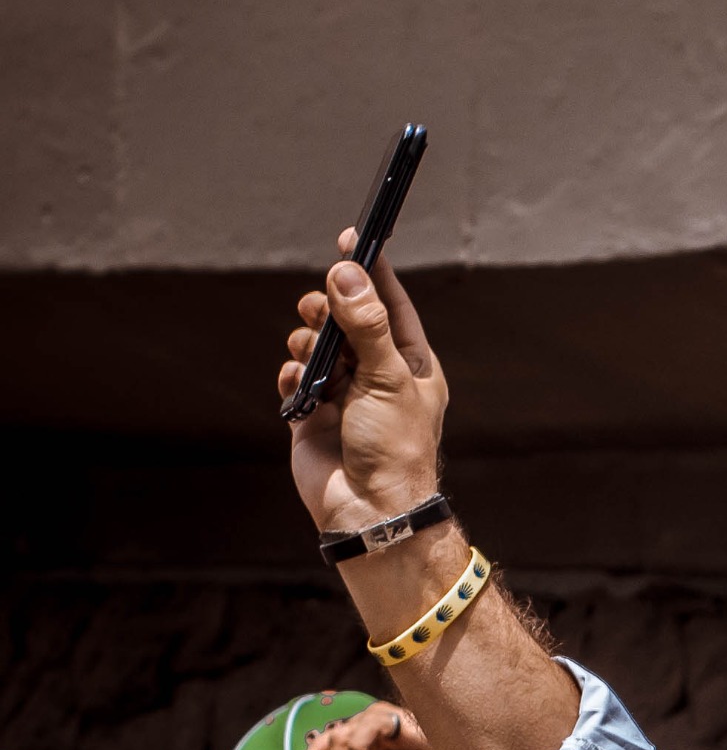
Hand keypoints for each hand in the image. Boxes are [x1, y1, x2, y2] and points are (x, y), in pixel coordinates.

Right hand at [277, 231, 446, 534]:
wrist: (371, 510)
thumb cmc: (394, 449)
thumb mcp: (388, 378)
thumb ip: (366, 324)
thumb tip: (346, 272)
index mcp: (410, 366)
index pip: (390, 305)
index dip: (370, 272)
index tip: (351, 239)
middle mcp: (377, 375)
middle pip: (346, 317)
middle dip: (329, 306)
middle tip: (319, 309)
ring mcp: (343, 393)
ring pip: (317, 342)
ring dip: (309, 341)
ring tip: (312, 358)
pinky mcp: (312, 413)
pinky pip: (295, 376)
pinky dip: (293, 374)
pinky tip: (300, 386)